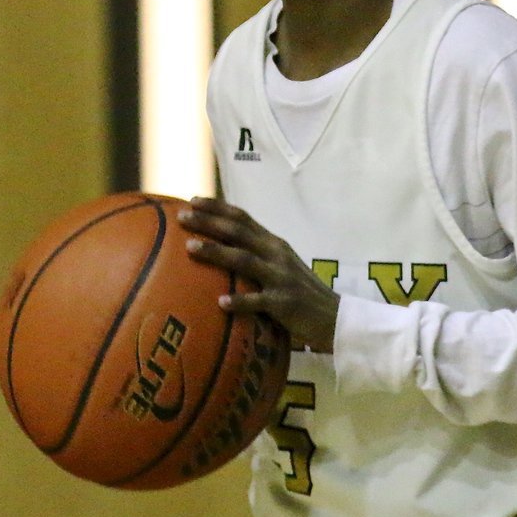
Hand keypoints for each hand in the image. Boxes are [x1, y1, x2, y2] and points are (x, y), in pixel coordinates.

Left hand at [178, 196, 339, 352]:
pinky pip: (258, 301)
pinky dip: (240, 301)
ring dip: (216, 252)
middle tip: (182, 216)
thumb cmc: (299, 292)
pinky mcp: (284, 302)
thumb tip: (221, 250)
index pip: (243, 218)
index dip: (218, 207)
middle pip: (239, 232)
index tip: (192, 200)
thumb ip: (256, 255)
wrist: (334, 316)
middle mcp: (276, 254)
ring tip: (190, 248)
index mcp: (273, 244)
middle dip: (209, 222)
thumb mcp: (279, 266)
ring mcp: (280, 277)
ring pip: (244, 260)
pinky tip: (221, 303)